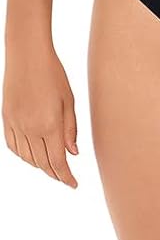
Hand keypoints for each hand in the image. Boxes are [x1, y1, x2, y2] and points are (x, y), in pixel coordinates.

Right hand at [2, 43, 78, 187]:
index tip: (73, 184)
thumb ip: (71, 128)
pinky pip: (13, 146)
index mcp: (49, 124)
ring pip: (27, 158)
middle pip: (42, 163)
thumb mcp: (68, 99)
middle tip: (65, 177)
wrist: (27, 55)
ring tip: (52, 165)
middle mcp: (30, 129)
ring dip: (40, 166)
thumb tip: (73, 153)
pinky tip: (32, 154)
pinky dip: (23, 155)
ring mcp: (15, 125)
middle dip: (55, 173)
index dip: (66, 177)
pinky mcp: (6, 119)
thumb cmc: (52, 73)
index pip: (58, 161)